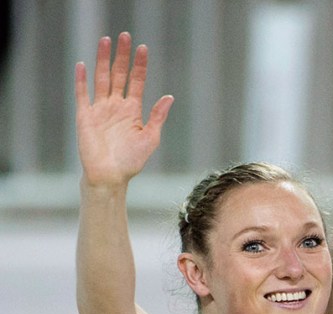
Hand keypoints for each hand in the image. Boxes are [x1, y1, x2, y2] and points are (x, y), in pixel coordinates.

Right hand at [75, 32, 173, 186]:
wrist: (111, 176)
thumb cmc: (132, 161)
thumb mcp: (151, 138)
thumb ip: (158, 116)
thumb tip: (169, 96)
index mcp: (133, 110)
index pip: (136, 81)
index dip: (139, 65)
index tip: (143, 48)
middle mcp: (116, 106)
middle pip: (119, 74)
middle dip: (122, 56)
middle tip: (125, 36)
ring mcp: (100, 109)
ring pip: (102, 78)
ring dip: (103, 60)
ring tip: (106, 40)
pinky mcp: (85, 116)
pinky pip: (83, 94)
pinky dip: (82, 80)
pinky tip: (83, 65)